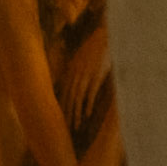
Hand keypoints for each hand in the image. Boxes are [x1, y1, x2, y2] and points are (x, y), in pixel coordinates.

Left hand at [57, 8, 112, 142]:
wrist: (105, 35)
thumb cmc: (97, 46)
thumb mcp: (84, 58)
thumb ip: (79, 69)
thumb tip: (77, 80)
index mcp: (72, 70)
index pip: (64, 92)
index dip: (62, 107)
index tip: (61, 120)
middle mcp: (75, 73)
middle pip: (68, 97)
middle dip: (66, 114)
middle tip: (64, 130)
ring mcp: (85, 75)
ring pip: (77, 98)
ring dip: (75, 113)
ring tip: (74, 126)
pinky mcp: (95, 75)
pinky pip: (90, 93)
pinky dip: (87, 105)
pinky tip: (86, 115)